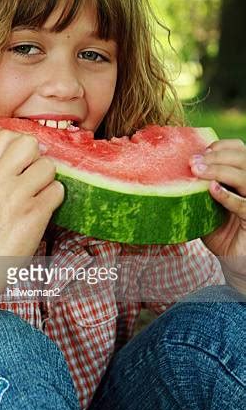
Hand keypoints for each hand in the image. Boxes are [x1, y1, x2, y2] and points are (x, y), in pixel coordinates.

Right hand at [0, 128, 63, 259]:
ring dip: (49, 182)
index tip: (24, 161)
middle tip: (34, 178)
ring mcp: (17, 195)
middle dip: (38, 158)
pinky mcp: (34, 213)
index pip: (6, 135)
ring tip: (37, 199)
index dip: (21, 144)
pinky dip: (55, 201)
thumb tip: (33, 154)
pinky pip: (58, 191)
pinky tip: (41, 212)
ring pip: (49, 166)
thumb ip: (1, 171)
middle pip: (30, 143)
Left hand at [189, 138, 245, 282]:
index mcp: (241, 178)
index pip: (240, 150)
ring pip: (245, 177)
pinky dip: (228, 195)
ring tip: (197, 171)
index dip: (221, 146)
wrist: (236, 262)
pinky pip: (244, 205)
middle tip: (193, 162)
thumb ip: (197, 191)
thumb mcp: (206, 208)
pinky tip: (213, 189)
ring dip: (220, 170)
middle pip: (243, 158)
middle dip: (217, 156)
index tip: (199, 151)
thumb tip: (170, 173)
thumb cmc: (221, 233)